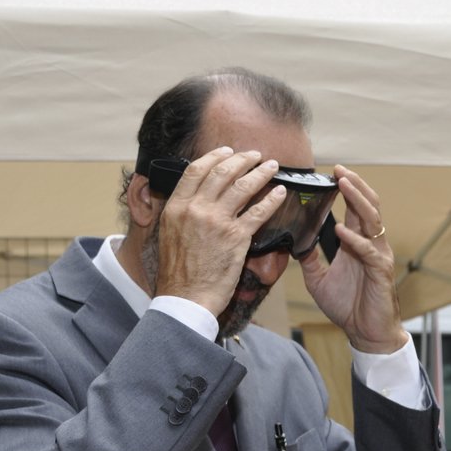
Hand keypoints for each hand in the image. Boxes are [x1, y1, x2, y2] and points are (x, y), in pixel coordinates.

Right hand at [155, 148, 287, 316]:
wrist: (185, 298)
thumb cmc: (178, 273)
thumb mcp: (170, 234)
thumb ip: (183, 212)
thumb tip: (197, 198)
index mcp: (176, 206)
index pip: (196, 170)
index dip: (215, 157)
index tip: (227, 152)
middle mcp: (195, 209)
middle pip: (223, 172)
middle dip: (242, 160)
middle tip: (255, 155)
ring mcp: (217, 221)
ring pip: (243, 187)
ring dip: (261, 172)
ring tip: (272, 166)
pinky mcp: (236, 237)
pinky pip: (258, 212)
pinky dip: (272, 200)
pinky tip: (280, 193)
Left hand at [297, 166, 408, 353]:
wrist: (366, 333)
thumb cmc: (348, 307)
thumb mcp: (319, 280)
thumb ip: (310, 259)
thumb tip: (294, 243)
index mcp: (358, 243)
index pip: (356, 208)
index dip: (348, 189)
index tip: (332, 173)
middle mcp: (371, 244)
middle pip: (368, 205)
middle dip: (355, 184)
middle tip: (339, 169)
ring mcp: (378, 256)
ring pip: (373, 219)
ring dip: (358, 200)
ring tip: (344, 184)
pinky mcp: (380, 271)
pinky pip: (369, 250)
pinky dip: (355, 238)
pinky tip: (341, 229)